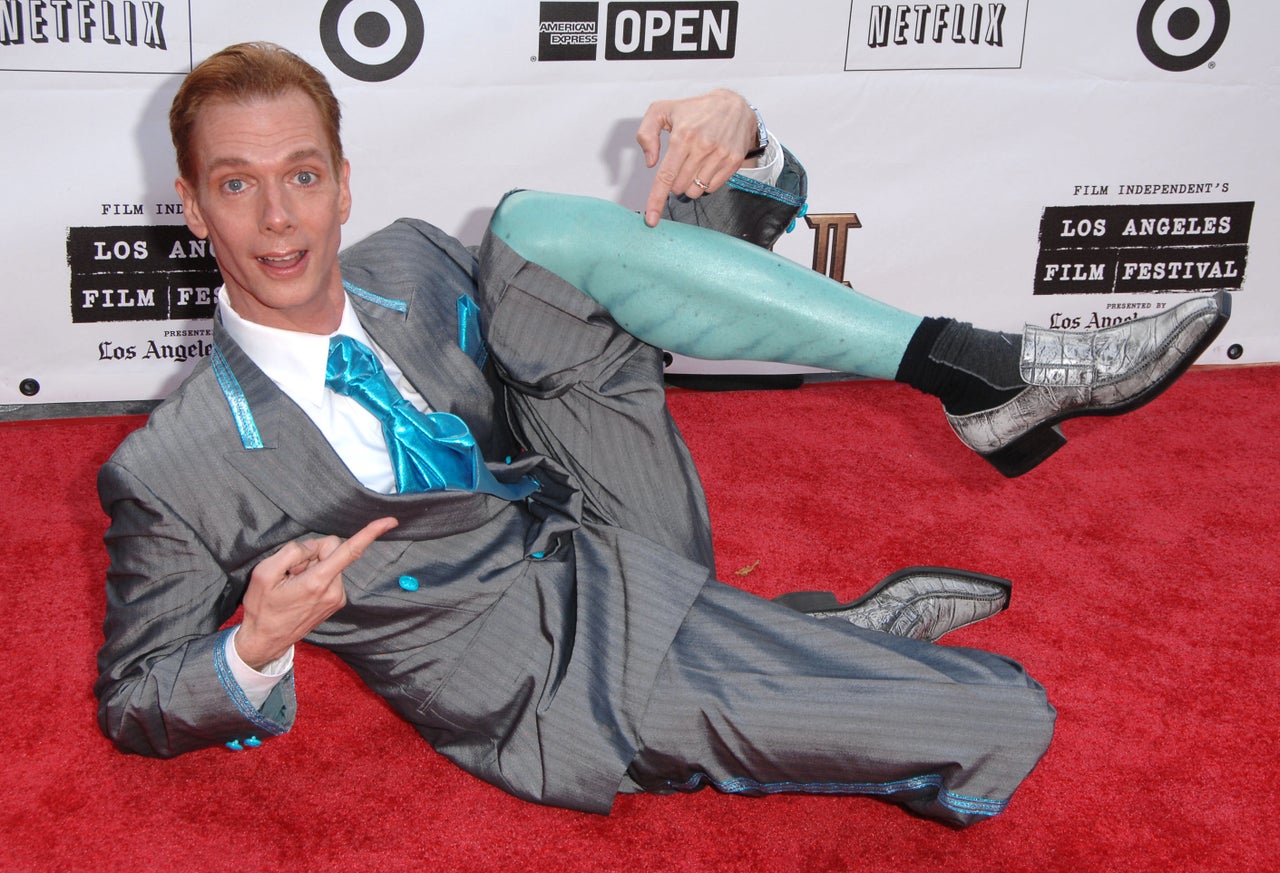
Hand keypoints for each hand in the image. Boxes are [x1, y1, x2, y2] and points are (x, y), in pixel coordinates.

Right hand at [235, 516, 398, 669]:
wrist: (265, 640)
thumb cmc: (262, 608)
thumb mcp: (264, 573)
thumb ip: (291, 552)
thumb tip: (312, 547)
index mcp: (318, 582)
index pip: (350, 551)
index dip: (371, 533)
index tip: (391, 521)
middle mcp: (334, 591)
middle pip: (333, 550)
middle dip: (313, 552)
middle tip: (291, 571)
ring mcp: (337, 598)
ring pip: (332, 562)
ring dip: (313, 566)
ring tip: (294, 584)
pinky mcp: (336, 601)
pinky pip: (330, 574)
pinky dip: (317, 576)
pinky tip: (300, 589)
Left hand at [636, 88, 758, 226]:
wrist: (734, 106)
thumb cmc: (696, 109)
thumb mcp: (662, 110)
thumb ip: (646, 134)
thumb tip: (651, 162)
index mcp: (682, 136)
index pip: (666, 176)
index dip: (656, 200)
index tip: (651, 219)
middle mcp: (702, 147)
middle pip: (679, 187)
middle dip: (675, 182)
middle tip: (680, 164)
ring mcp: (719, 155)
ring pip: (696, 191)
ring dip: (690, 184)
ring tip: (694, 164)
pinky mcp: (733, 161)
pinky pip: (712, 188)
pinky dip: (705, 183)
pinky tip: (707, 166)